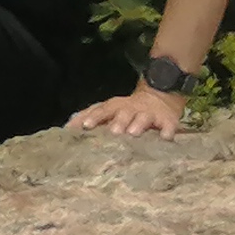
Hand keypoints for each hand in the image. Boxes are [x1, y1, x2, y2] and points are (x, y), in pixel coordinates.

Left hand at [69, 83, 190, 136]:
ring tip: (133, 133)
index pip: (100, 111)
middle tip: (112, 132)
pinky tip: (165, 137)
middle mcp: (130, 109)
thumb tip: (66, 128)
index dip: (92, 118)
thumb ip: (89, 117)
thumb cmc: (126, 110)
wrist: (159, 97)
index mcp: (113, 107)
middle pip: (122, 113)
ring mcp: (148, 115)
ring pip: (142, 118)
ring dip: (137, 125)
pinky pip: (168, 127)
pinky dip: (167, 132)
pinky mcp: (167, 121)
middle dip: (117, 122)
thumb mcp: (108, 110)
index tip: (83, 126)